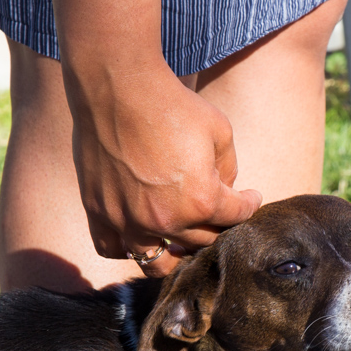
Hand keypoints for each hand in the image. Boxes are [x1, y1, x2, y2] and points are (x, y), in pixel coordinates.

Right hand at [68, 68, 261, 275]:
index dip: (249, 204)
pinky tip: (140, 236)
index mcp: (201, 201)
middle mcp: (166, 220)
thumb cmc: (171, 105)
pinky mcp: (100, 214)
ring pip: (160, 262)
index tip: (250, 198)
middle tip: (218, 215)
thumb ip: (230, 169)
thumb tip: (226, 190)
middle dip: (216, 227)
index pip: (237, 217)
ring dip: (176, 254)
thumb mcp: (220, 131)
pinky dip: (128, 248)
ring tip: (182, 240)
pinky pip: (113, 249)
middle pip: (202, 241)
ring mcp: (129, 222)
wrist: (117, 87)